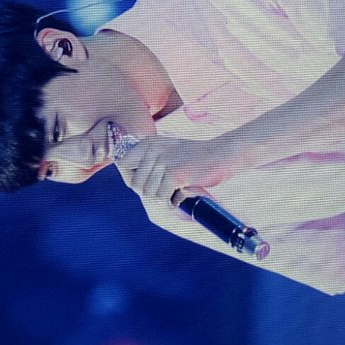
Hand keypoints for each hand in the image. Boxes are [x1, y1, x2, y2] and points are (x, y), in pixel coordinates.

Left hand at [115, 136, 231, 205]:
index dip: (130, 178)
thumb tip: (131, 183)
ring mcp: (164, 162)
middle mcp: (153, 149)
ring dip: (162, 198)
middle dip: (148, 192)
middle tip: (165, 191)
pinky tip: (180, 196)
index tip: (143, 184)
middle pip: (135, 183)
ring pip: (148, 193)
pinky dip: (170, 202)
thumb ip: (149, 162)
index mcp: (149, 142)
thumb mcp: (167, 151)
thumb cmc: (196, 158)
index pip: (122, 163)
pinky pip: (161, 198)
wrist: (222, 154)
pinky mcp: (175, 175)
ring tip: (175, 192)